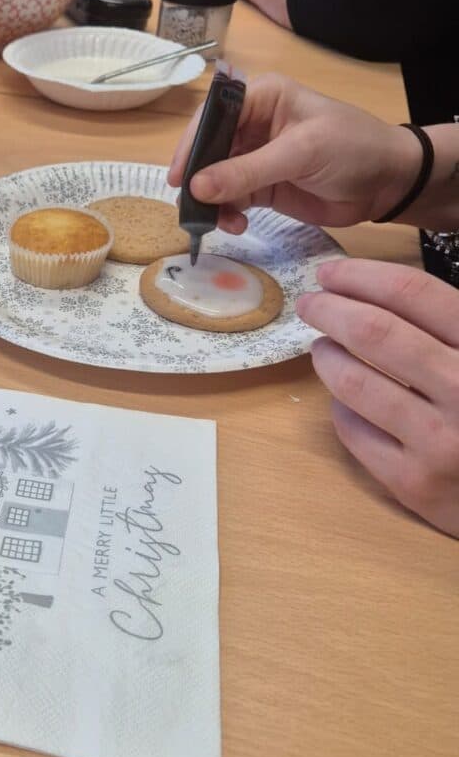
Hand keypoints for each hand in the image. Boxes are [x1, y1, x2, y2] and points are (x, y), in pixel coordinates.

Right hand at [166, 74, 420, 231]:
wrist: (388, 182)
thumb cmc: (352, 149)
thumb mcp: (300, 153)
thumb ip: (247, 171)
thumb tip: (196, 188)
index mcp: (261, 98)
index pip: (212, 114)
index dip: (192, 143)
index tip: (178, 177)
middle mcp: (251, 125)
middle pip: (207, 149)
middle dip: (197, 179)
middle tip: (190, 207)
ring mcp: (254, 158)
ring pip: (214, 179)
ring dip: (211, 202)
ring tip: (217, 223)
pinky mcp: (261, 187)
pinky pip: (230, 200)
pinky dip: (226, 214)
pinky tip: (236, 225)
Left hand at [297, 259, 458, 537]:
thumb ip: (449, 323)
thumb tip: (378, 287)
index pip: (414, 293)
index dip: (363, 277)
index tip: (330, 273)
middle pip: (375, 332)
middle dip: (330, 310)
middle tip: (310, 304)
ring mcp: (438, 442)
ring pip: (355, 383)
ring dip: (328, 357)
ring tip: (323, 348)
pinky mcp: (414, 484)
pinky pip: (354, 432)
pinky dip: (342, 407)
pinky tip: (345, 399)